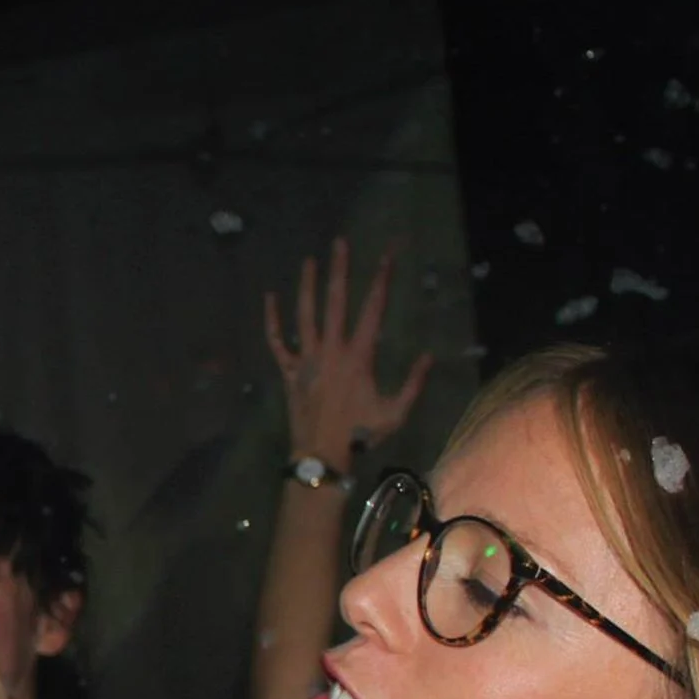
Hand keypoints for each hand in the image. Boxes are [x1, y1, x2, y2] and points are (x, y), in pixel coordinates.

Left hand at [264, 239, 433, 472]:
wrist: (321, 455)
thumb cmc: (360, 434)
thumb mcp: (395, 412)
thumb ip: (414, 383)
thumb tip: (429, 356)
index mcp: (358, 356)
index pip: (373, 309)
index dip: (382, 279)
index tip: (388, 255)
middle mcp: (331, 351)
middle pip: (336, 302)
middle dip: (340, 270)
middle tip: (340, 242)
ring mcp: (307, 359)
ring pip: (305, 315)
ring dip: (307, 286)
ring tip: (310, 260)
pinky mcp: (289, 372)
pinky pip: (277, 342)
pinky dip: (272, 320)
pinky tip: (270, 298)